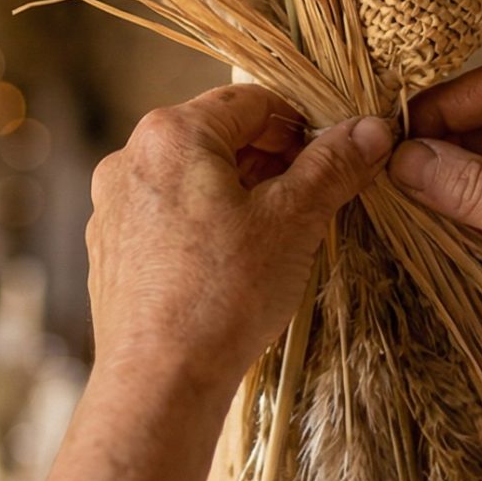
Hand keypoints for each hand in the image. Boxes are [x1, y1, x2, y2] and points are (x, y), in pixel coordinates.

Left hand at [86, 84, 391, 399]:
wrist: (159, 379)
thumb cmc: (225, 292)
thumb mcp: (293, 221)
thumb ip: (332, 166)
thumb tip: (371, 130)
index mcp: (171, 134)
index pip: (250, 101)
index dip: (301, 123)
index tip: (335, 154)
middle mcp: (129, 159)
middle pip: (216, 136)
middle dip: (270, 160)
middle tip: (315, 195)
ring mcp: (113, 207)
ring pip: (190, 179)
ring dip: (239, 192)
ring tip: (279, 232)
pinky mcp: (110, 250)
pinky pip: (165, 218)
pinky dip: (204, 224)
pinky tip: (233, 263)